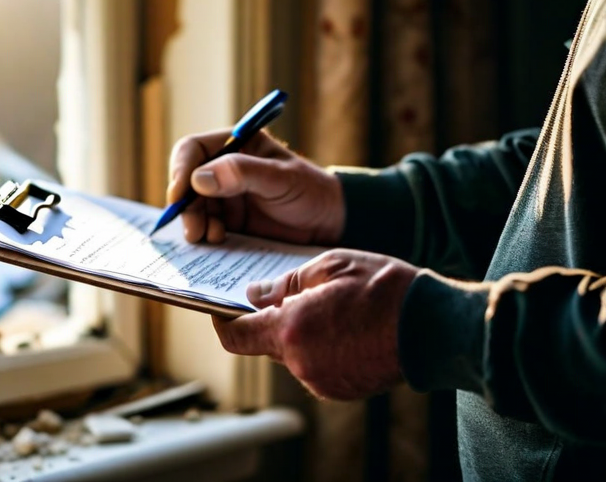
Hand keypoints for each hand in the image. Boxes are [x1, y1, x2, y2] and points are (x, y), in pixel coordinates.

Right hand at [167, 129, 343, 244]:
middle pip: (185, 182)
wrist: (329, 224)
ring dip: (194, 223)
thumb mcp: (281, 178)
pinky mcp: (228, 222)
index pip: (192, 150)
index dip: (180, 170)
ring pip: (191, 208)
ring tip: (212, 237)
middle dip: (186, 206)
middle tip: (194, 230)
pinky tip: (219, 242)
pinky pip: (204, 227)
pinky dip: (205, 235)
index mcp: (235, 144)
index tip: (180, 194)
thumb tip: (198, 178)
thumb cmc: (311, 191)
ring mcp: (223, 196)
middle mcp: (223, 168)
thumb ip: (243, 173)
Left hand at [212, 249, 418, 399]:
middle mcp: (302, 363)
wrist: (436, 326)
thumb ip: (286, 283)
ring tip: (330, 309)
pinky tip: (345, 328)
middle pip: (267, 344)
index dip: (224, 322)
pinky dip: (320, 349)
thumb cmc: (385, 288)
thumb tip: (254, 295)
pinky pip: (315, 367)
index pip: (237, 336)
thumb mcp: (331, 266)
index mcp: (293, 330)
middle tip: (292, 296)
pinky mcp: (341, 391)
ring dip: (300, 335)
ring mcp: (322, 381)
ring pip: (293, 356)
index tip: (221, 309)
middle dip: (272, 322)